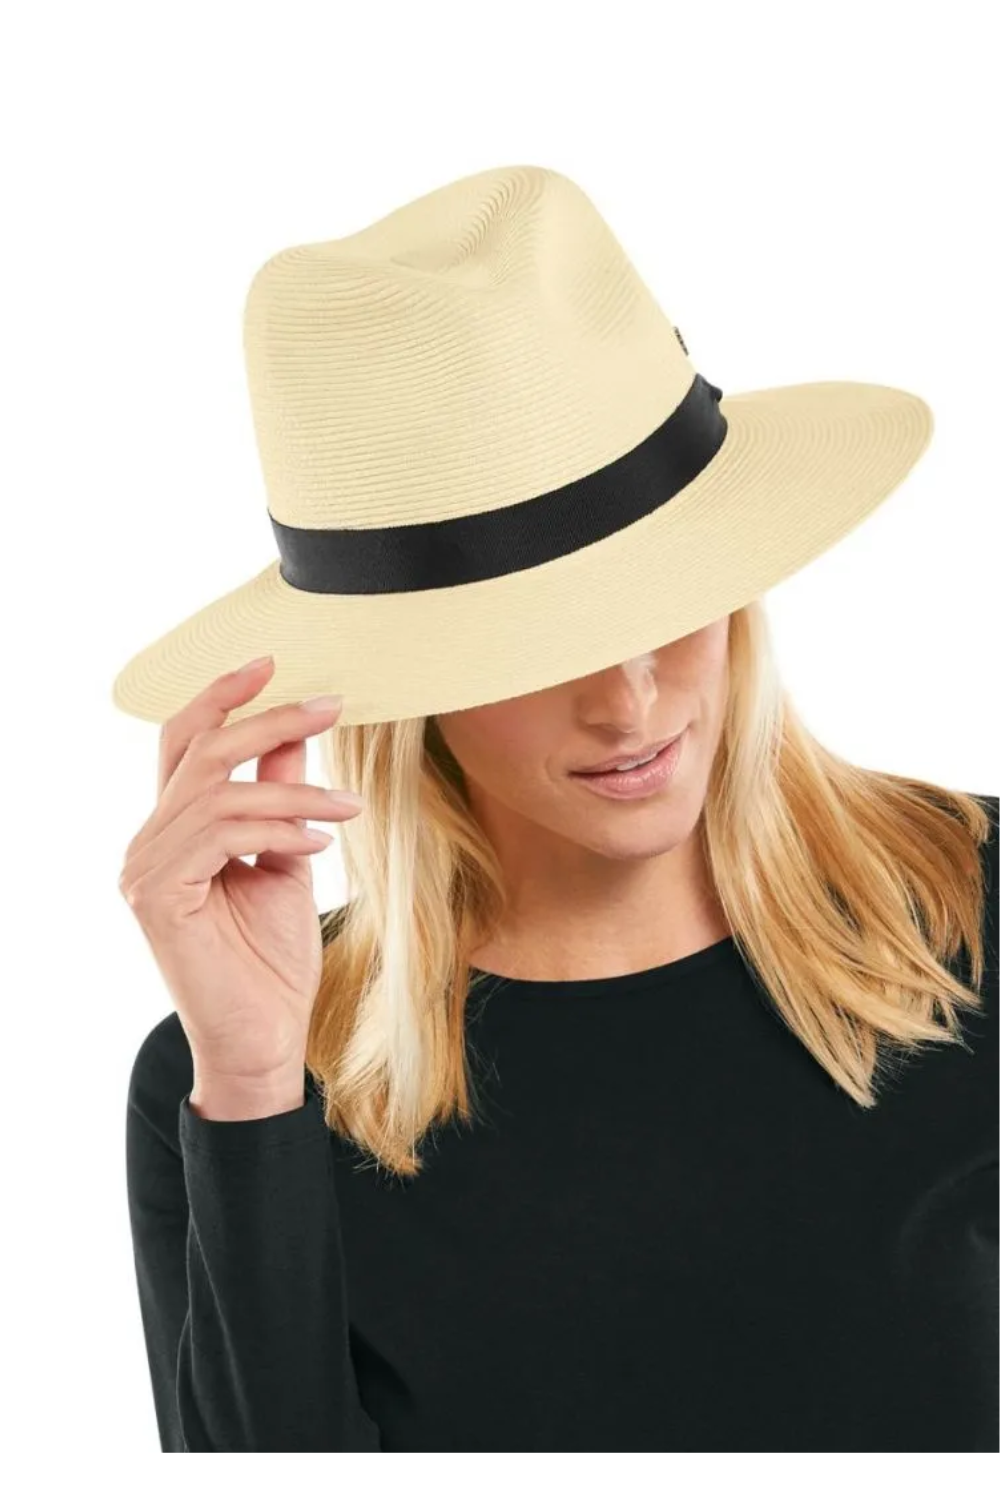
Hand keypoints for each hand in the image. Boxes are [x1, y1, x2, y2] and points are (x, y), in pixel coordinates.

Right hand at [118, 656, 361, 1081]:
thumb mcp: (285, 858)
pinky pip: (221, 833)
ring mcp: (145, 869)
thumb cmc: (271, 960)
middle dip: (268, 719)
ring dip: (293, 790)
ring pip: (218, 791)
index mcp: (172, 830)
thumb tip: (294, 733)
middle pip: (200, 751)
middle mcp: (147, 843)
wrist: (263, 1038)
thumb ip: (279, 796)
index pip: (183, 743)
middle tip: (331, 704)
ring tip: (350, 807)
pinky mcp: (158, 895)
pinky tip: (319, 839)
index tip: (271, 663)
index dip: (220, 697)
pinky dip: (277, 827)